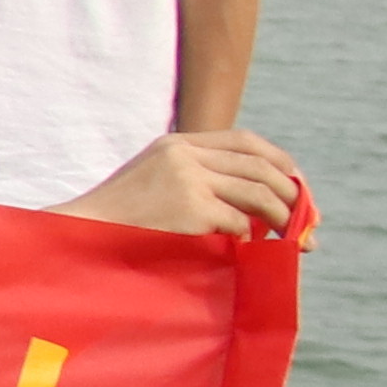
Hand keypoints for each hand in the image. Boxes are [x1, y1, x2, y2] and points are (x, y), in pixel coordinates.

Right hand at [71, 129, 309, 238]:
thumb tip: (251, 195)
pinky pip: (239, 221)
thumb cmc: (117, 217)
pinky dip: (251, 236)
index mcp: (177, 143)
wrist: (81, 232)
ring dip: (282, 218)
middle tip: (306, 220)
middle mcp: (184, 154)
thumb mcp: (154, 180)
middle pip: (259, 166)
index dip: (279, 161)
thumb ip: (193, 175)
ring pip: (258, 192)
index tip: (296, 185)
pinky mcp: (189, 207)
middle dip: (292, 194)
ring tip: (290, 238)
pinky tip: (249, 246)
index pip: (245, 140)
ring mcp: (187, 178)